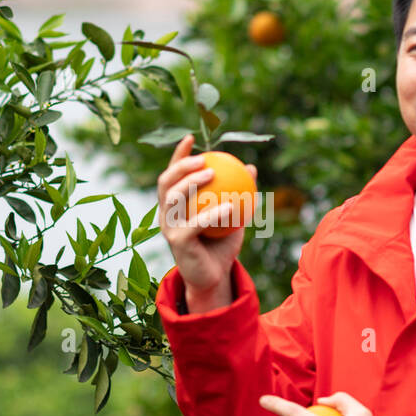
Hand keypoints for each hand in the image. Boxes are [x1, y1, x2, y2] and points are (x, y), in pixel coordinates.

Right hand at [157, 133, 256, 302]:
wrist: (213, 277)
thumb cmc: (221, 244)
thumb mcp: (234, 215)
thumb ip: (239, 192)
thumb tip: (250, 168)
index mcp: (175, 204)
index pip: (172, 174)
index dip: (178, 155)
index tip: (191, 139)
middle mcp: (166, 214)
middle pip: (165, 183)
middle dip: (180, 166)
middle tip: (203, 158)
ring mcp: (169, 228)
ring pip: (173, 200)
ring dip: (190, 183)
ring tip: (211, 173)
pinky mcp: (178, 243)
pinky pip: (195, 224)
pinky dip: (212, 214)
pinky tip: (230, 206)